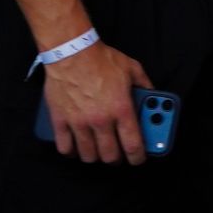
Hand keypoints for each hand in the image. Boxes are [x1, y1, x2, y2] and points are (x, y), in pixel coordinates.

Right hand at [42, 40, 151, 163]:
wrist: (72, 53)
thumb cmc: (102, 59)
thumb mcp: (132, 69)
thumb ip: (145, 84)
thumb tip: (152, 94)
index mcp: (122, 109)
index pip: (133, 144)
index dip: (138, 157)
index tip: (138, 159)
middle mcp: (101, 120)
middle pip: (109, 155)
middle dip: (116, 160)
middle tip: (118, 156)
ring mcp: (79, 123)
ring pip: (87, 154)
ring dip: (95, 157)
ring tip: (98, 153)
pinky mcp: (60, 121)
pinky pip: (64, 147)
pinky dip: (70, 152)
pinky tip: (75, 149)